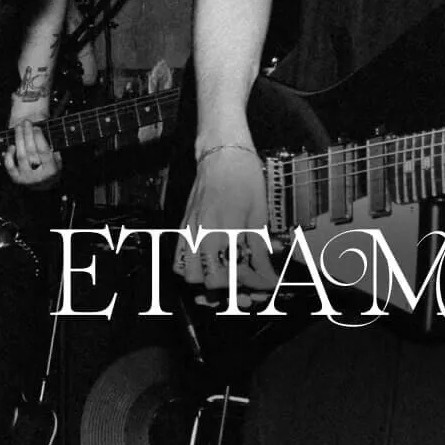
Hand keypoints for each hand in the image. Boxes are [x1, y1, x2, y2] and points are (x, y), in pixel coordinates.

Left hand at [4, 119, 61, 186]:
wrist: (44, 186)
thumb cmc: (52, 168)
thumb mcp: (58, 160)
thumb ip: (52, 149)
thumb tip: (41, 135)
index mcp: (51, 169)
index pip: (44, 151)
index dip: (39, 138)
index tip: (36, 127)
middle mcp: (38, 175)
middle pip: (31, 151)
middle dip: (28, 135)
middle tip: (26, 122)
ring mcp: (26, 177)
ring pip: (20, 156)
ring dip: (19, 140)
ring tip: (18, 128)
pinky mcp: (16, 179)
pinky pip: (10, 166)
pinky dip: (9, 155)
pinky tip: (12, 145)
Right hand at [173, 139, 278, 306]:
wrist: (222, 154)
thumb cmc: (244, 177)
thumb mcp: (259, 210)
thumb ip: (259, 244)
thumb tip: (266, 270)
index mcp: (227, 227)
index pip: (238, 271)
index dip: (255, 283)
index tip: (267, 284)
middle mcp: (205, 232)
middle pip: (210, 281)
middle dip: (231, 290)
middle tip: (248, 288)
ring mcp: (190, 231)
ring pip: (190, 276)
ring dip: (208, 284)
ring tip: (227, 280)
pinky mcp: (183, 227)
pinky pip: (178, 260)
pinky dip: (190, 271)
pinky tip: (207, 268)